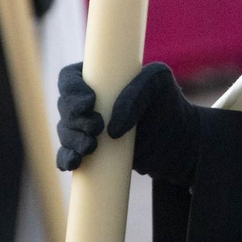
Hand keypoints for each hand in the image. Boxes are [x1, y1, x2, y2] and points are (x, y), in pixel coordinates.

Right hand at [55, 62, 200, 186]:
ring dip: (72, 140)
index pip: (69, 78)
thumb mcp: (159, 83)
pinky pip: (68, 155)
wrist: (177, 142)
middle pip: (64, 107)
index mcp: (98, 77)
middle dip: (75, 119)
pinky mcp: (90, 151)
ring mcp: (86, 127)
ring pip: (65, 131)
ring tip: (91, 147)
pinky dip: (66, 159)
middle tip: (97, 127)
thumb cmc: (168, 104)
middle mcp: (88, 101)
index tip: (90, 103)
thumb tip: (112, 129)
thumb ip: (138, 92)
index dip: (71, 90)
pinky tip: (73, 164)